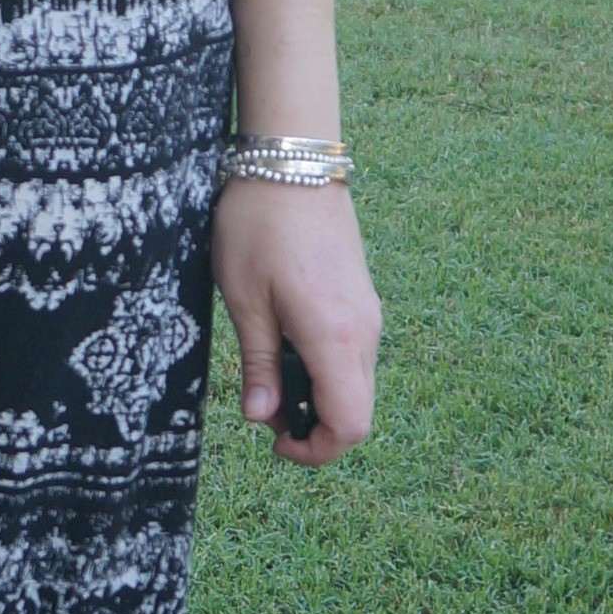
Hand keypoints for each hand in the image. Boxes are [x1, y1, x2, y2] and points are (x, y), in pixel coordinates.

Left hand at [213, 179, 379, 465]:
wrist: (292, 162)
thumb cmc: (259, 226)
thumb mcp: (244, 300)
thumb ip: (260, 364)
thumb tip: (261, 417)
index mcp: (336, 337)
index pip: (350, 425)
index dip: (316, 451)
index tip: (274, 442)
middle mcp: (364, 331)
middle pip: (356, 411)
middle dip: (312, 426)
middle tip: (262, 408)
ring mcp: (368, 314)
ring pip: (355, 384)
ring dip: (317, 396)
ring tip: (268, 372)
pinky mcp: (361, 300)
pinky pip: (352, 356)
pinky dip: (324, 369)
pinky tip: (286, 344)